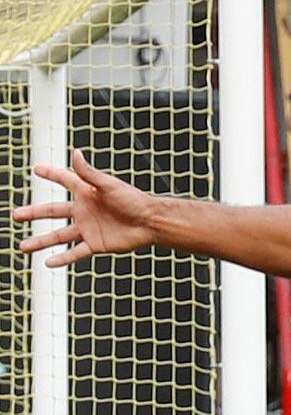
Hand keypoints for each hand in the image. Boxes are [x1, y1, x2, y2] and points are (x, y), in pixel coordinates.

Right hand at [16, 152, 160, 267]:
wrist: (150, 222)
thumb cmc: (133, 200)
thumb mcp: (109, 185)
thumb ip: (89, 173)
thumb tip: (75, 152)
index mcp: (86, 192)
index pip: (64, 180)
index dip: (51, 174)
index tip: (36, 169)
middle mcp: (84, 211)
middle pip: (53, 212)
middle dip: (34, 213)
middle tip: (16, 215)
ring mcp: (88, 228)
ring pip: (59, 236)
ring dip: (41, 241)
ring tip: (23, 246)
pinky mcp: (95, 244)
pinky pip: (75, 252)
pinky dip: (62, 258)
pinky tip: (47, 262)